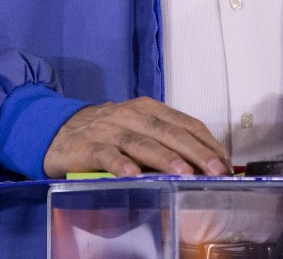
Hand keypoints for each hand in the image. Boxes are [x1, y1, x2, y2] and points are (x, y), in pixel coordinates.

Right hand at [42, 97, 231, 177]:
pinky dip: (119, 163)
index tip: (225, 162)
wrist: (57, 130)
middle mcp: (131, 115)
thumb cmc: (106, 133)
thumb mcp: (137, 129)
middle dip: (196, 152)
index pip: (185, 123)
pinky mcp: (86, 146)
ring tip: (183, 173)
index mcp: (148, 109)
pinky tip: (132, 174)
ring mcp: (108, 129)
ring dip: (164, 158)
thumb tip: (202, 166)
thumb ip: (164, 143)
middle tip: (216, 170)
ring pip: (141, 142)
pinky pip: (105, 154)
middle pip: (168, 132)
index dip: (207, 143)